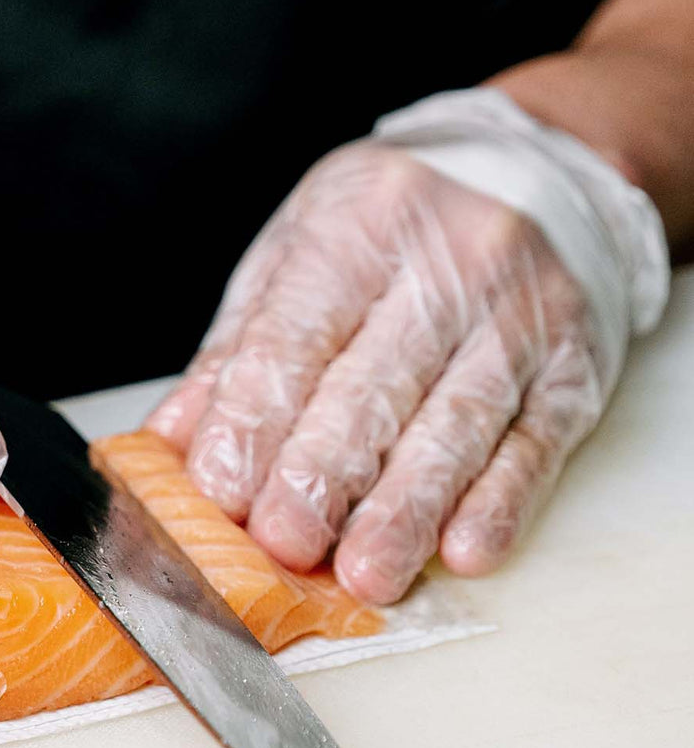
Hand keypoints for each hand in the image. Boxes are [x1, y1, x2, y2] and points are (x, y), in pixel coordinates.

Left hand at [145, 90, 667, 602]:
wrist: (533, 174)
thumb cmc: (386, 228)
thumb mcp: (295, 253)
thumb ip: (238, 349)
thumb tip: (172, 441)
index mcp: (359, 224)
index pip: (297, 337)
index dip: (256, 419)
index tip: (221, 489)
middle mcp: (450, 264)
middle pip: (375, 388)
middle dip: (322, 477)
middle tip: (283, 544)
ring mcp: (521, 316)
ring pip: (457, 425)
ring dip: (406, 511)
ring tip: (365, 574)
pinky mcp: (574, 366)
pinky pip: (534, 443)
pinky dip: (498, 503)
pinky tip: (463, 551)